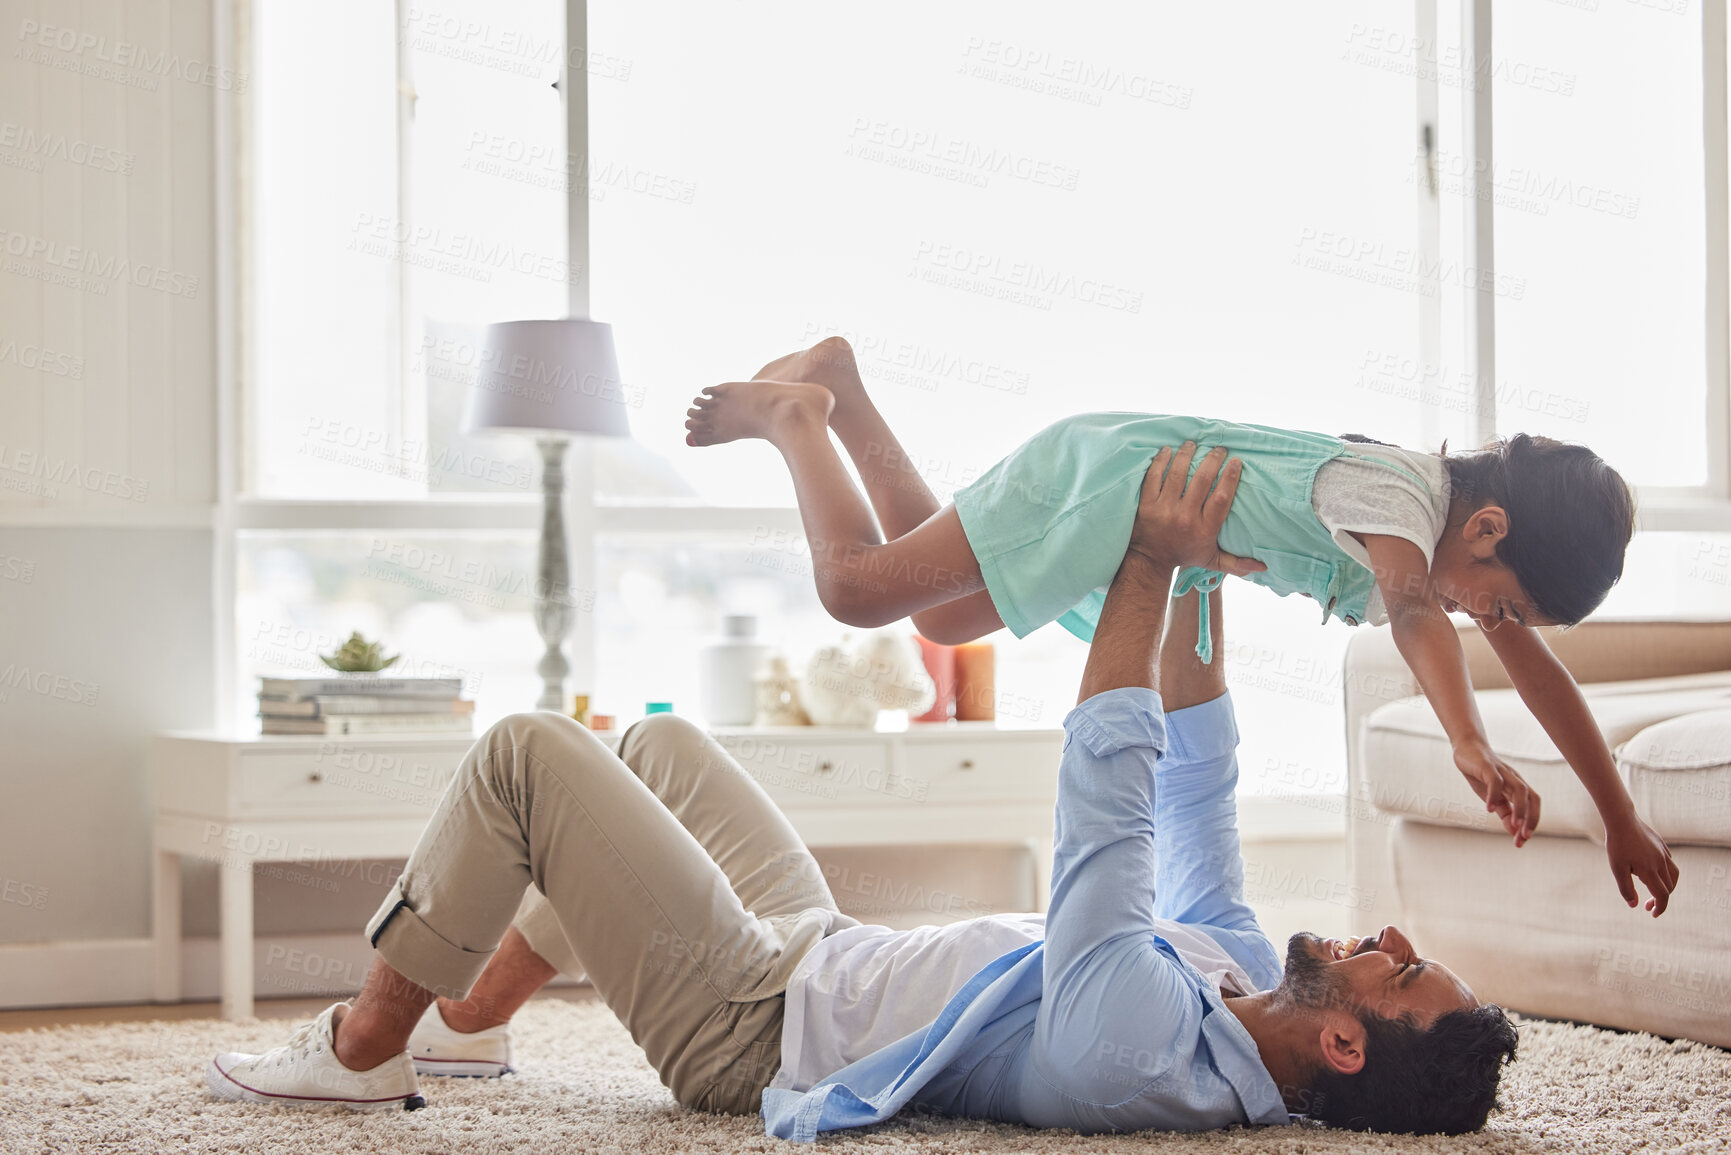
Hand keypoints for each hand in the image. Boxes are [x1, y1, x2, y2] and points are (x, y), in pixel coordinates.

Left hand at [1124, 443, 1266, 577]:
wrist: (1149, 560)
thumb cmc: (1184, 555)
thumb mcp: (1212, 561)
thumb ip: (1237, 564)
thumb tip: (1263, 568)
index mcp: (1204, 529)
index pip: (1221, 498)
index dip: (1230, 477)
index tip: (1236, 461)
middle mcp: (1185, 518)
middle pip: (1201, 480)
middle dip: (1212, 460)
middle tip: (1218, 448)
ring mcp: (1163, 510)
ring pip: (1177, 474)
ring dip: (1186, 454)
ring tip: (1194, 444)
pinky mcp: (1146, 504)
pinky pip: (1154, 476)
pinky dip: (1161, 461)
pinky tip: (1169, 450)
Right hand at [1452, 742, 1539, 845]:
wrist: (1467, 747)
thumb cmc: (1481, 773)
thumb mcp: (1492, 796)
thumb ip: (1504, 811)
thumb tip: (1514, 830)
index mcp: (1517, 788)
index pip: (1532, 807)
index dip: (1530, 824)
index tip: (1520, 842)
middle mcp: (1515, 780)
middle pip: (1533, 798)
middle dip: (1531, 819)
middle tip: (1523, 837)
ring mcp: (1503, 773)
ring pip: (1520, 790)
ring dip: (1520, 809)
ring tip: (1513, 825)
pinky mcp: (1488, 767)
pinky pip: (1495, 782)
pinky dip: (1494, 796)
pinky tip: (1488, 809)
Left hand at [1605, 812, 1679, 916]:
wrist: (1622, 820)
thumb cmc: (1617, 845)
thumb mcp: (1617, 869)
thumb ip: (1626, 889)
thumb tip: (1634, 905)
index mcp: (1650, 871)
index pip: (1662, 895)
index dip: (1660, 907)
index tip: (1653, 914)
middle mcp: (1661, 863)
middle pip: (1669, 888)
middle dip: (1660, 899)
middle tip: (1647, 905)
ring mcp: (1663, 854)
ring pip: (1674, 876)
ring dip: (1667, 887)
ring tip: (1654, 891)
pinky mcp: (1662, 846)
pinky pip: (1670, 864)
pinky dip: (1666, 873)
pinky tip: (1653, 872)